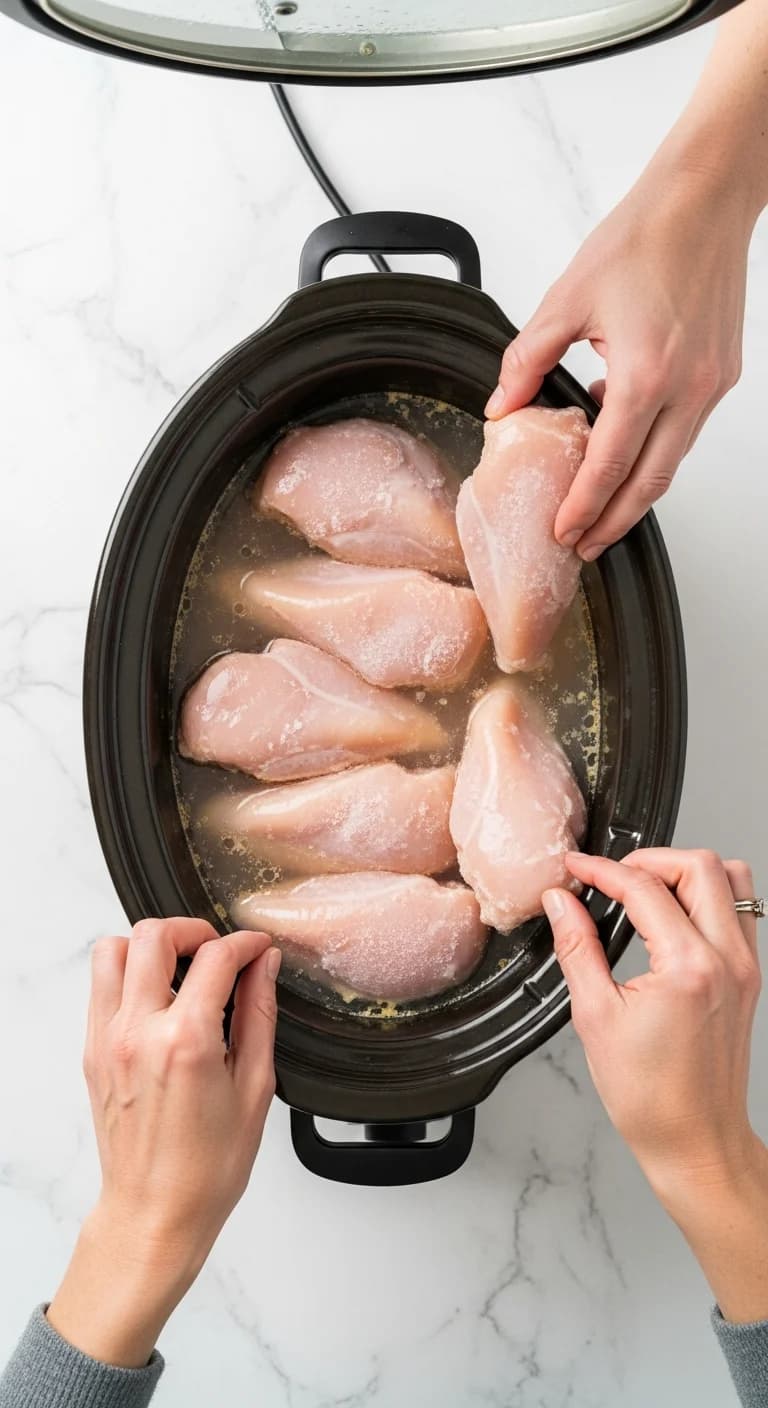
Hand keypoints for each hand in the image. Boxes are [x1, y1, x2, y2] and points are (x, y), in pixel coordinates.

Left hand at [48, 918, 280, 1366]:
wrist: (155, 1213)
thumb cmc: (207, 1168)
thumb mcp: (254, 1087)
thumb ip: (259, 1014)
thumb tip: (263, 967)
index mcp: (186, 1041)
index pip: (215, 956)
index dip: (245, 943)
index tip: (257, 948)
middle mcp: (139, 1033)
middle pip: (154, 935)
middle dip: (193, 930)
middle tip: (218, 949)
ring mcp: (108, 1040)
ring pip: (113, 950)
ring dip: (150, 945)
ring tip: (181, 966)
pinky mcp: (92, 1052)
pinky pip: (101, 987)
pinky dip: (128, 975)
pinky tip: (159, 999)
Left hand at [486, 161, 754, 558]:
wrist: (704, 199)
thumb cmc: (643, 237)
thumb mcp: (566, 299)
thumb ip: (527, 361)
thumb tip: (501, 407)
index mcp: (646, 374)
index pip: (610, 465)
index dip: (584, 506)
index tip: (564, 531)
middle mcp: (687, 388)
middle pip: (650, 483)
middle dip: (614, 522)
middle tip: (585, 545)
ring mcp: (711, 384)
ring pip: (672, 462)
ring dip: (636, 492)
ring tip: (600, 511)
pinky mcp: (721, 374)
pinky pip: (685, 429)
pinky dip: (654, 447)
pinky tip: (622, 440)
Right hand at [543, 848, 767, 1321]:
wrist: (696, 1142)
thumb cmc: (649, 1098)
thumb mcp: (595, 1016)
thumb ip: (577, 947)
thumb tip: (561, 902)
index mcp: (688, 968)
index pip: (644, 888)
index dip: (601, 870)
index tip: (574, 870)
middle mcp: (727, 960)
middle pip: (700, 866)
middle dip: (648, 859)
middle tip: (610, 876)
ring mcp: (745, 966)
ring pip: (731, 880)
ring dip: (685, 872)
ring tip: (644, 890)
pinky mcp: (749, 976)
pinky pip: (739, 910)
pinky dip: (706, 897)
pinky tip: (670, 917)